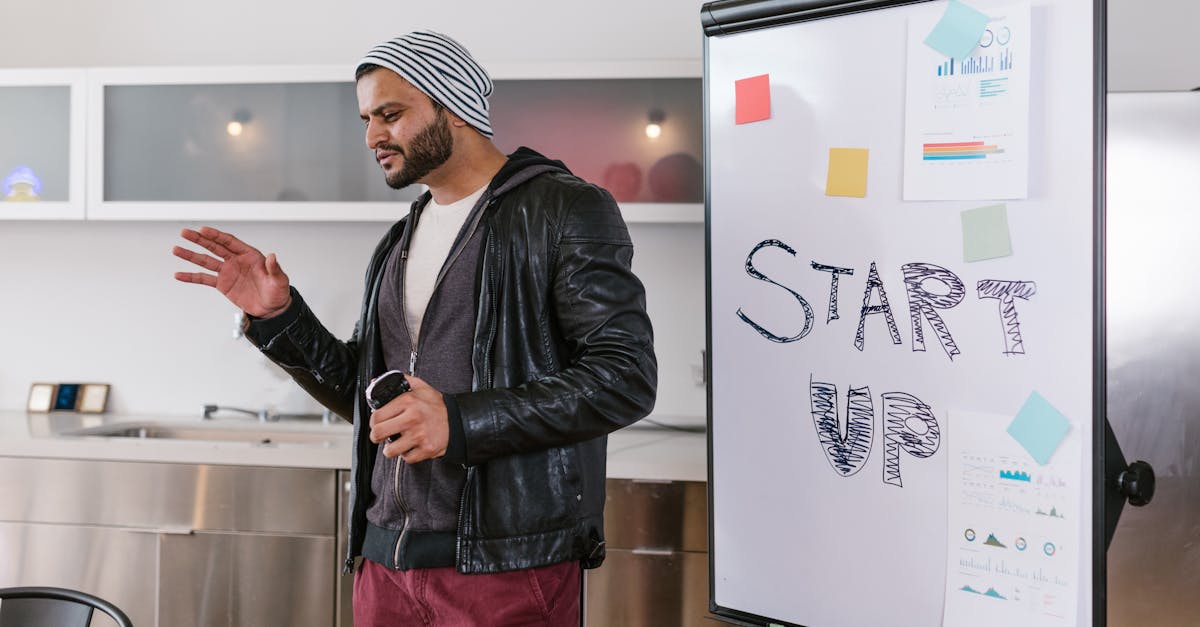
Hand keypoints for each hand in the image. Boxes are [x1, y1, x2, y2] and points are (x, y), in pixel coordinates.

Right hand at [173, 226, 291, 317]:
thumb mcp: (279, 280)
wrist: (272, 309)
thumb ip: (274, 268)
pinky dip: (191, 277)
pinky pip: (204, 279)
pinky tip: (179, 274)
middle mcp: (236, 261)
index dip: (216, 235)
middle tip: (185, 233)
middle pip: (214, 247)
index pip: (229, 242)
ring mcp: (228, 272)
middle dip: (199, 239)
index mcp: (250, 255)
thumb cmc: (278, 292)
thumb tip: (273, 256)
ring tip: (176, 249)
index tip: (203, 230)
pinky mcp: (223, 285)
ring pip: (206, 261)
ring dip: (191, 255)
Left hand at [368, 374, 448, 463]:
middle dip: (376, 437)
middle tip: (380, 436)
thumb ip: (400, 381)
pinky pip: (406, 458)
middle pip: (378, 433)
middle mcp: (412, 418)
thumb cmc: (438, 406)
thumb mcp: (421, 387)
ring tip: (396, 443)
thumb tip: (377, 381)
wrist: (459, 421)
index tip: (377, 423)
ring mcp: (419, 435)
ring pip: (390, 450)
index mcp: (408, 401)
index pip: (377, 416)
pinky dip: (407, 454)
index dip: (374, 421)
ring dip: (391, 449)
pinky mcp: (426, 449)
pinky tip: (411, 446)